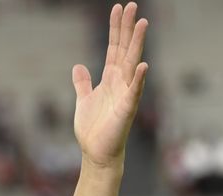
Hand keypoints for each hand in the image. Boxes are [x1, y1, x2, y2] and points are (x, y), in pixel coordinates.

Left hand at [71, 2, 148, 168]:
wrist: (97, 153)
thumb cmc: (93, 130)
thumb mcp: (83, 100)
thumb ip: (83, 83)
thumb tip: (78, 67)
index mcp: (110, 79)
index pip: (114, 48)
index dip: (116, 29)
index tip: (118, 8)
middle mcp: (120, 83)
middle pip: (125, 49)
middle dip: (128, 28)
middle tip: (132, 5)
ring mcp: (125, 95)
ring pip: (133, 64)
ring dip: (138, 44)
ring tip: (142, 24)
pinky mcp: (127, 110)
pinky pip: (134, 92)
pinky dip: (139, 79)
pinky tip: (144, 65)